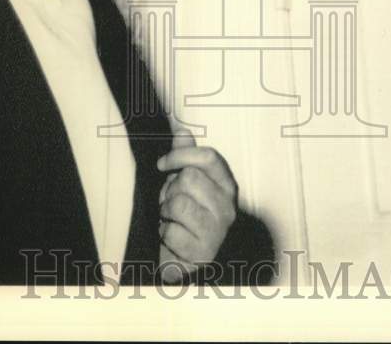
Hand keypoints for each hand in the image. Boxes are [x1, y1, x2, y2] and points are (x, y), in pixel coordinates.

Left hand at [156, 128, 237, 281]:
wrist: (192, 259)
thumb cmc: (190, 215)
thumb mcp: (190, 183)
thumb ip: (187, 156)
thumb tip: (182, 130)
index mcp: (227, 185)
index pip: (208, 157)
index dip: (181, 155)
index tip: (163, 164)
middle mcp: (227, 207)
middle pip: (188, 178)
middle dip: (170, 189)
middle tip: (171, 201)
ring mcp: (217, 231)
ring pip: (177, 204)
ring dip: (165, 212)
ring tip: (171, 219)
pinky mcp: (203, 254)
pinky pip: (170, 232)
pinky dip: (164, 234)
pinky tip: (172, 238)